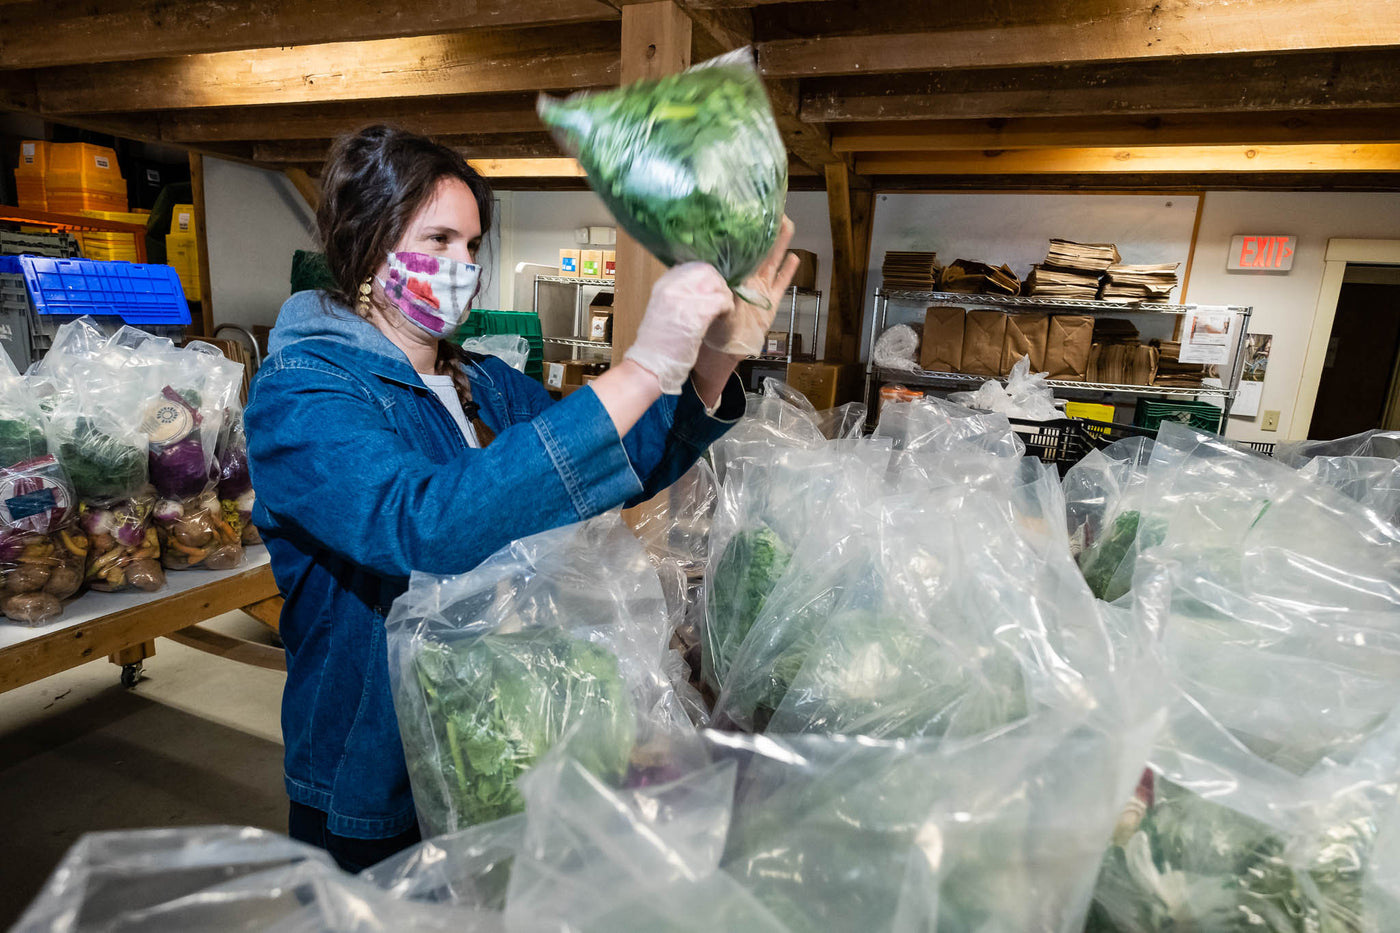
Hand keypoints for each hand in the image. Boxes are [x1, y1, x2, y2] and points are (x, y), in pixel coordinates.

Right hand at [625, 262, 733, 394]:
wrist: (650, 364)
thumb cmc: (658, 344)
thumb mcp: (663, 309)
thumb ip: (679, 295)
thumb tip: (702, 288)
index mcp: (663, 284)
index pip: (693, 265)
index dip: (708, 276)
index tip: (713, 288)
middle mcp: (672, 287)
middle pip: (707, 271)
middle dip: (719, 284)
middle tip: (721, 299)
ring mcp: (683, 299)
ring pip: (716, 284)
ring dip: (724, 296)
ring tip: (722, 309)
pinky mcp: (696, 314)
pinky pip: (721, 301)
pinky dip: (727, 309)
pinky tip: (723, 317)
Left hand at [703, 216, 799, 356]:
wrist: (722, 351)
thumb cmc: (710, 326)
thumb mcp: (710, 303)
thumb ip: (717, 288)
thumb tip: (719, 274)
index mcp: (730, 277)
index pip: (737, 250)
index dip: (743, 234)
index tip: (747, 215)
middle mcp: (745, 280)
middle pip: (758, 251)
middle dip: (765, 232)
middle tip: (773, 211)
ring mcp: (759, 290)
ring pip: (772, 262)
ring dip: (780, 244)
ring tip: (787, 225)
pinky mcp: (770, 303)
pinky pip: (781, 284)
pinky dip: (787, 272)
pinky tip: (794, 258)